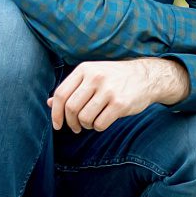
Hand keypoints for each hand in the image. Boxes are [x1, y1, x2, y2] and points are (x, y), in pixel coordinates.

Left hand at [48, 59, 188, 132]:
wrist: (146, 77)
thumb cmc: (115, 78)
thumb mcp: (92, 76)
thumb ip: (72, 88)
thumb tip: (49, 103)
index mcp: (85, 69)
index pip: (61, 94)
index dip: (55, 113)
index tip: (57, 124)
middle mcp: (95, 77)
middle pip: (71, 108)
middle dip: (71, 122)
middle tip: (76, 127)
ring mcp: (109, 90)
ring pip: (84, 118)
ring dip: (85, 126)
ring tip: (92, 122)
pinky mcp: (120, 104)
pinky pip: (100, 124)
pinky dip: (98, 127)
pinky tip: (102, 122)